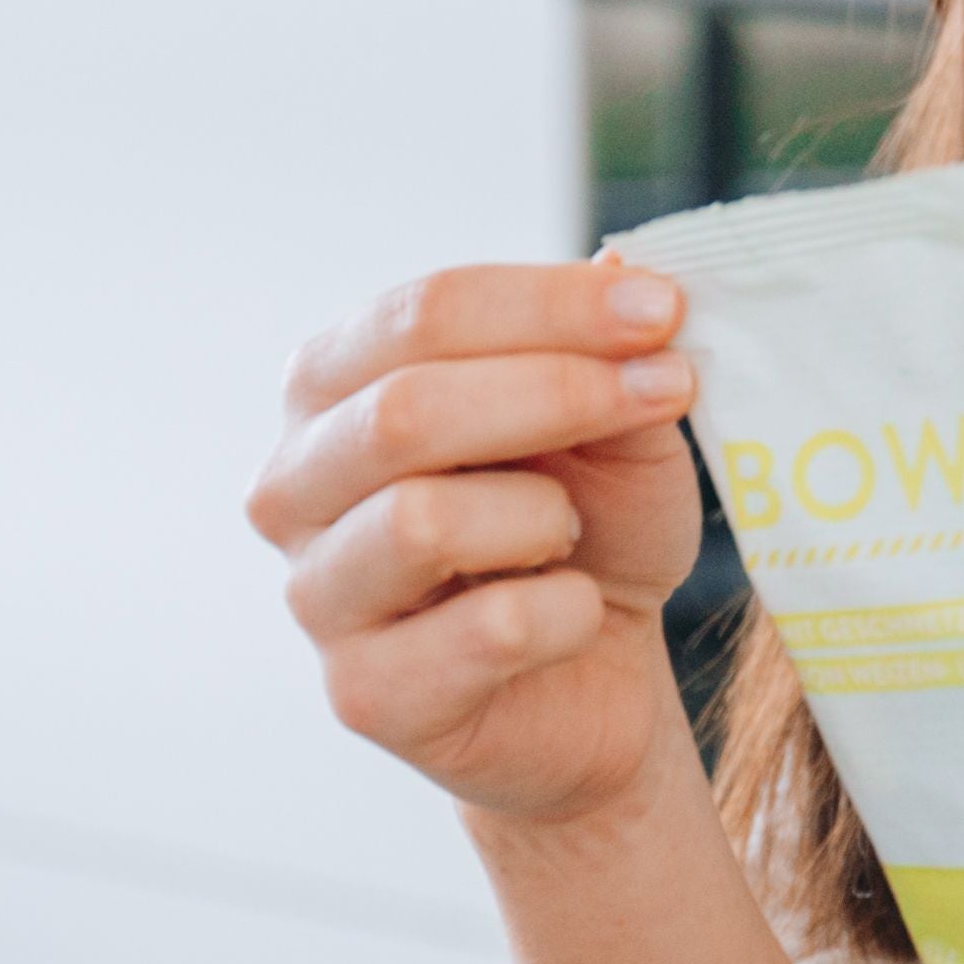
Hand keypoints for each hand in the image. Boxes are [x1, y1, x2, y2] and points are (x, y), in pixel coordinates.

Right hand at [252, 257, 705, 831]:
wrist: (597, 681)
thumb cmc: (586, 533)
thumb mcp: (614, 427)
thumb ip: (608, 352)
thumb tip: (623, 268)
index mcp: (333, 389)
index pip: (421, 313)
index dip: (548, 304)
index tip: (662, 311)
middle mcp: (295, 486)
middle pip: (403, 409)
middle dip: (554, 391)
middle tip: (669, 390)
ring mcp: (318, 597)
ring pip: (421, 521)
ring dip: (541, 515)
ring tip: (573, 533)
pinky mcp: (367, 695)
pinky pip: (486, 631)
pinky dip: (564, 612)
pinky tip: (573, 613)